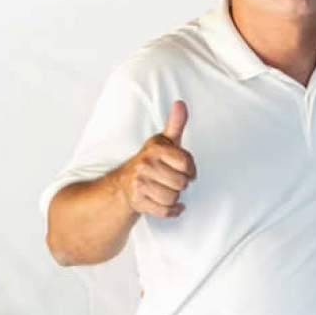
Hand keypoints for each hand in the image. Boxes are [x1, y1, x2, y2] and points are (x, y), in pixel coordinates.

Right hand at [115, 100, 196, 218]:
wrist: (125, 183)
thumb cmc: (152, 161)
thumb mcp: (164, 141)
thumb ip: (175, 124)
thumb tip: (180, 103)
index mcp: (155, 150)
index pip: (187, 164)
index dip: (190, 169)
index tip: (183, 169)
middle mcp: (144, 165)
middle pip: (182, 183)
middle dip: (180, 184)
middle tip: (170, 179)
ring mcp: (139, 184)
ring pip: (174, 198)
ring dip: (174, 197)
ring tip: (164, 189)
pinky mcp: (137, 202)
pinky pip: (165, 211)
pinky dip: (171, 210)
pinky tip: (168, 204)